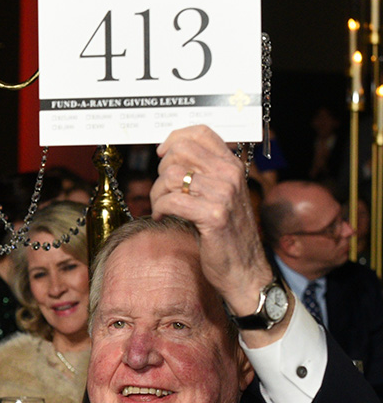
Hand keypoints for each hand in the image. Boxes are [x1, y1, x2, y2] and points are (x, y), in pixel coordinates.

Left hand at [150, 125, 271, 313]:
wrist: (244, 270)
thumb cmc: (226, 235)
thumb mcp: (220, 196)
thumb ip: (204, 174)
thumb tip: (169, 156)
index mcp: (231, 165)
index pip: (200, 132)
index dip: (174, 138)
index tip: (161, 154)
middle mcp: (230, 174)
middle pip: (179, 151)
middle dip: (160, 171)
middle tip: (162, 191)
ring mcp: (224, 194)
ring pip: (170, 176)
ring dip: (157, 193)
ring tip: (162, 207)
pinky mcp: (214, 215)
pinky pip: (172, 200)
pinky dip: (160, 209)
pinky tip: (163, 217)